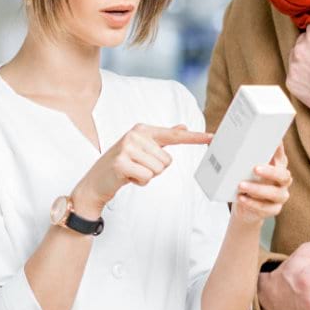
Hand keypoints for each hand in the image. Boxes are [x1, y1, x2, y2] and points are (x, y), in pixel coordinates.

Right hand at [71, 124, 212, 216]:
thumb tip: (183, 127)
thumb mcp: (143, 148)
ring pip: (159, 170)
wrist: (96, 182)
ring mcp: (126, 148)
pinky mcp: (121, 163)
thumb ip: (163, 137)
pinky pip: (147, 177)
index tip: (212, 137)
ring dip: (147, 176)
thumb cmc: (122, 164)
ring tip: (132, 172)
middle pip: (167, 160)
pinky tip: (127, 178)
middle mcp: (134, 135)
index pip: (173, 135)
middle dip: (155, 169)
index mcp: (142, 130)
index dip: (194, 138)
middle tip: (137, 167)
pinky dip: (140, 182)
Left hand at [230, 145, 291, 225]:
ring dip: (258, 189)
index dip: (279, 148)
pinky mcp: (274, 209)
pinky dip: (253, 203)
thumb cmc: (244, 180)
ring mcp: (280, 195)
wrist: (245, 207)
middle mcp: (283, 180)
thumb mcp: (241, 167)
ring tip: (241, 185)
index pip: (280, 154)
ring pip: (275, 193)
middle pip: (283, 175)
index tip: (273, 141)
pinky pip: (265, 207)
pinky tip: (241, 198)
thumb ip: (233, 153)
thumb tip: (212, 138)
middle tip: (255, 168)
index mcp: (277, 165)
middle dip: (270, 171)